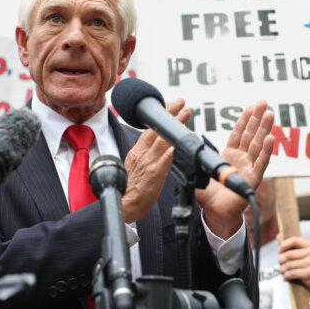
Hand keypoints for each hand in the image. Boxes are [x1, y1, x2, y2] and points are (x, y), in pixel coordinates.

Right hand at [122, 99, 189, 222]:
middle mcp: (142, 155)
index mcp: (137, 152)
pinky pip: (163, 162)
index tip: (170, 106)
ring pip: (162, 140)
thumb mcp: (136, 168)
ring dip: (174, 126)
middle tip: (181, 103)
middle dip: (169, 114)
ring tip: (185, 114)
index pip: (150, 130)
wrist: (124, 206)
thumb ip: (146, 156)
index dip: (161, 117)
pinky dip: (170, 152)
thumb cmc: (131, 190)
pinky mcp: (153, 175)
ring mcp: (148, 164)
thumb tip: (159, 148)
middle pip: (157, 130)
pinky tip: (177, 145)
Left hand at [195, 101, 274, 238]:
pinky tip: (271, 138)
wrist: (214, 214)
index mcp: (229, 155)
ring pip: (258, 145)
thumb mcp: (198, 170)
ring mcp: (248, 168)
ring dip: (264, 129)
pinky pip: (261, 163)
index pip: (238, 134)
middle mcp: (241, 160)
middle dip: (257, 118)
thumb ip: (195, 157)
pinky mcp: (252, 180)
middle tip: (264, 103)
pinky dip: (266, 151)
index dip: (244, 120)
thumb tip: (185, 145)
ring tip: (270, 114)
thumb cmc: (208, 195)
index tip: (251, 107)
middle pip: (250, 135)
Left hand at [278, 234, 309, 296]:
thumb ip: (289, 245)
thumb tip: (279, 236)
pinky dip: (286, 276)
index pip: (294, 240)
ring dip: (282, 269)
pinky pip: (292, 273)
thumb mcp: (301, 255)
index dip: (283, 245)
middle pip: (289, 254)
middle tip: (280, 264)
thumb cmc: (308, 267)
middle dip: (281, 260)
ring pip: (289, 264)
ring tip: (282, 271)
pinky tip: (286, 277)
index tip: (279, 251)